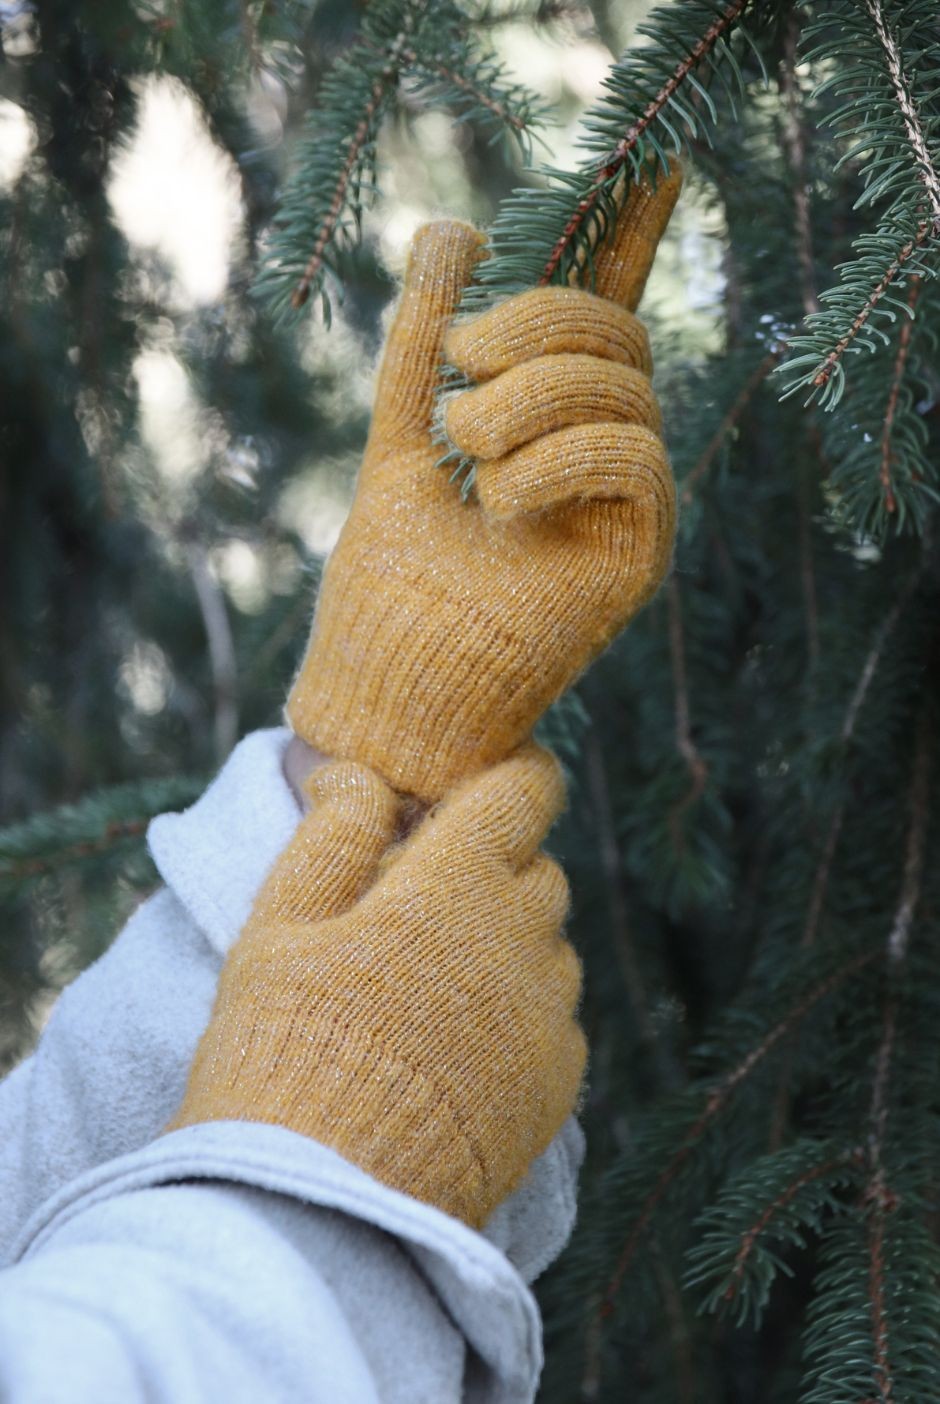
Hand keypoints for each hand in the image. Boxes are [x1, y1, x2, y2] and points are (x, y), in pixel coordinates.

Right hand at [172, 745, 584, 1228]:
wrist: (319, 1209)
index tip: (482, 785)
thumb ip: (334, 834)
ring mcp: (548, 1016)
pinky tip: (454, 1045)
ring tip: (431, 983)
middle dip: (493, 864)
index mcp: (456, 884)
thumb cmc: (281, 1050)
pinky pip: (554, 1016)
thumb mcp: (279, 925)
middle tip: (424, 897)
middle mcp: (522, 939)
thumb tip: (365, 774)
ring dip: (507, 939)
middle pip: (537, 866)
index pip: (525, 791)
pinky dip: (518, 1010)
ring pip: (549, 943)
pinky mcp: (557, 1084)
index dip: (512, 775)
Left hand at [287, 167, 681, 802]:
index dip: (626, 243)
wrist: (388, 690)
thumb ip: (423, 346)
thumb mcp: (399, 440)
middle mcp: (602, 459)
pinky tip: (498, 500)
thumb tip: (451, 228)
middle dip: (537, 325)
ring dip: (532, 397)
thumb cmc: (389, 584)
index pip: (602, 320)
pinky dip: (560, 457)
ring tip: (460, 444)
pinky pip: (635, 459)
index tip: (644, 166)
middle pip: (620, 340)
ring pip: (628, 392)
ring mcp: (625, 509)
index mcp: (551, 427)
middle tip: (460, 369)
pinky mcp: (637, 558)